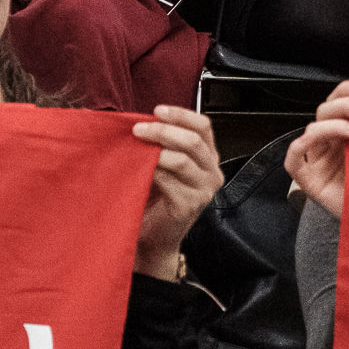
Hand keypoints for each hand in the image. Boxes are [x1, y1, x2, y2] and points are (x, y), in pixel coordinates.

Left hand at [133, 105, 222, 276]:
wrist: (153, 237)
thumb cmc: (155, 199)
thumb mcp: (165, 164)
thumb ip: (164, 143)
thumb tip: (145, 120)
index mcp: (208, 158)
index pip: (204, 126)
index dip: (181, 114)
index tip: (158, 110)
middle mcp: (212, 173)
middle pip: (193, 140)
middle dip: (163, 130)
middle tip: (139, 129)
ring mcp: (203, 191)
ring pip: (182, 159)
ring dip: (155, 148)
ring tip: (136, 145)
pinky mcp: (190, 205)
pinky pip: (170, 180)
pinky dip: (152, 170)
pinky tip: (139, 169)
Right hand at [286, 81, 348, 218]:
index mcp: (346, 135)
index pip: (338, 104)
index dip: (346, 91)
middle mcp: (330, 145)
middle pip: (325, 112)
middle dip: (345, 106)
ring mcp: (317, 161)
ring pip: (312, 130)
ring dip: (333, 125)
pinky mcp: (307, 181)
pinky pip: (293, 160)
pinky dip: (300, 146)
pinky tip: (312, 141)